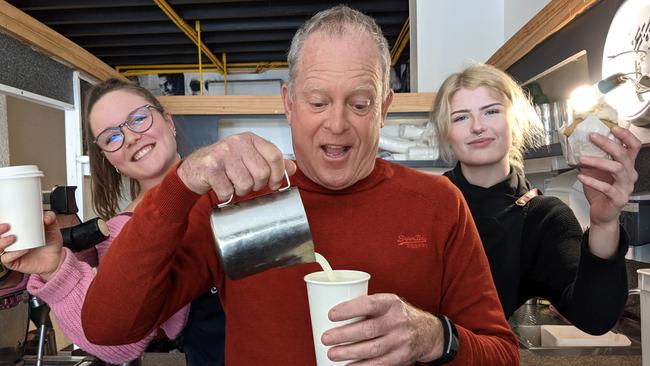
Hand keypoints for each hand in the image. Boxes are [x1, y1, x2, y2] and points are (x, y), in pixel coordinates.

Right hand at [0, 211, 65, 281]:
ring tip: (13, 237)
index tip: (3, 216)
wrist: (56, 258)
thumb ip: (51, 218)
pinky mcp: (13, 262)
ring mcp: (10, 251)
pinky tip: (23, 250)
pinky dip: (13, 254)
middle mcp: (9, 240)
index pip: (2, 226)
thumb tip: (46, 218)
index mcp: (14, 230)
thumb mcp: (52, 228)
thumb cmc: (50, 241)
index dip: (0, 223)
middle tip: (6, 226)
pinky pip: (7, 259)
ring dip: (2, 242)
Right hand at [177, 132, 296, 200]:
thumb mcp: (250, 159)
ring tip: (233, 185)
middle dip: (257, 185)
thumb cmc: (224, 165)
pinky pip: (227, 190)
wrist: (193, 170)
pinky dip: (225, 195)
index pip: (275, 155)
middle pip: (262, 173)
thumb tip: (292, 168)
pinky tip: (221, 188)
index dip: (278, 174)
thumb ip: (271, 163)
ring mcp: (222, 153)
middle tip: (247, 185)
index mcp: (250, 139)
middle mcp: (237, 142)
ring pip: (246, 183)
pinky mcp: (210, 167)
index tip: (274, 184)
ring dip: (240, 191)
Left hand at [322, 293, 443, 364]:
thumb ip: (367, 308)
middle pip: (368, 329)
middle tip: (326, 338)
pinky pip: (379, 364)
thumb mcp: (387, 304)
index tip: (331, 315)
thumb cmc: (397, 315)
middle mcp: (398, 321)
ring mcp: (401, 340)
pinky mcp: (401, 357)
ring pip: (372, 349)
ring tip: (332, 354)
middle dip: (344, 335)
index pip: (369, 304)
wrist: (427, 332)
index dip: (349, 309)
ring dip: (349, 353)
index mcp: (391, 303)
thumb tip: (332, 314)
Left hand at [577, 127, 640, 257]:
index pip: (633, 147)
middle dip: (608, 144)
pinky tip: (581, 176)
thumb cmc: (600, 192)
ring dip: (598, 161)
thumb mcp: (595, 172)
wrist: (602, 213)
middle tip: (592, 137)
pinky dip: (593, 181)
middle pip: (624, 155)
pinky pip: (607, 188)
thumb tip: (580, 145)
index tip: (613, 127)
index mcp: (627, 165)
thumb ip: (592, 159)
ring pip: (617, 169)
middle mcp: (629, 174)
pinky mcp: (619, 198)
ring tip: (582, 159)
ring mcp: (626, 187)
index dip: (626, 136)